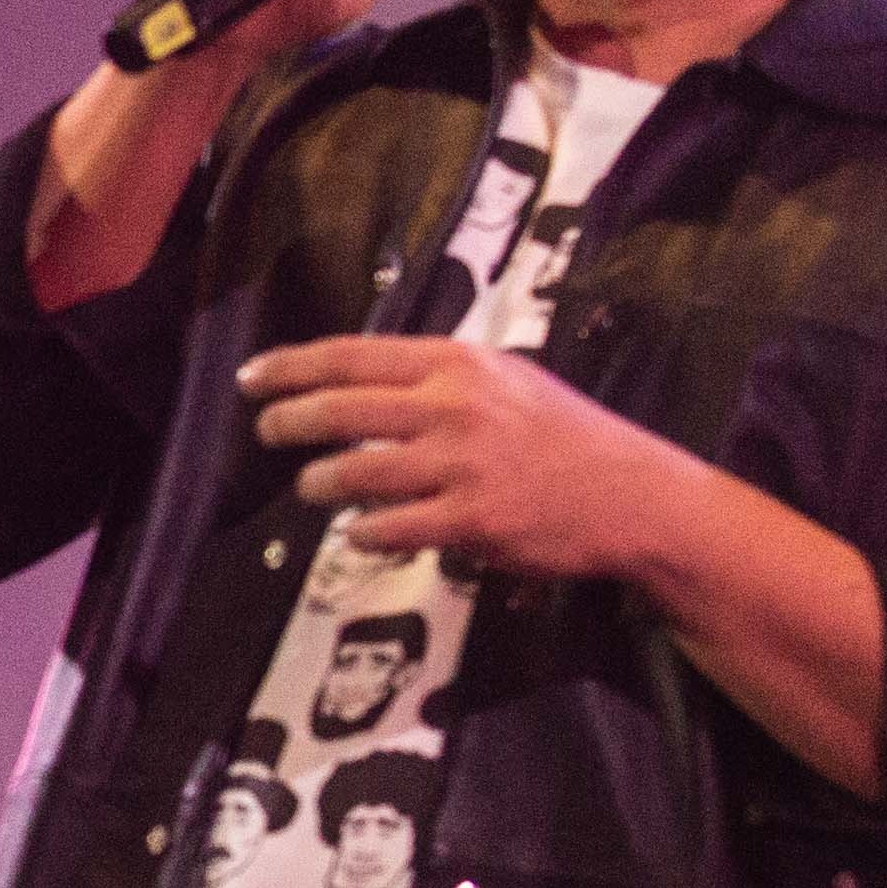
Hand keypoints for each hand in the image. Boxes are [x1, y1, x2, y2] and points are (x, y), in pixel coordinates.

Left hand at [244, 336, 691, 580]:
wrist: (634, 496)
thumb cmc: (566, 437)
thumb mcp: (508, 381)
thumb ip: (440, 379)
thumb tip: (363, 381)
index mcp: (458, 364)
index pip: (351, 356)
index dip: (292, 366)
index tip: (252, 377)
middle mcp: (453, 406)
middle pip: (338, 409)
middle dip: (288, 422)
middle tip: (267, 432)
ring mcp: (461, 464)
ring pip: (352, 471)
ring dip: (319, 483)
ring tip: (313, 487)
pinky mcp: (470, 520)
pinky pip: (387, 527)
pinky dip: (364, 531)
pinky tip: (361, 531)